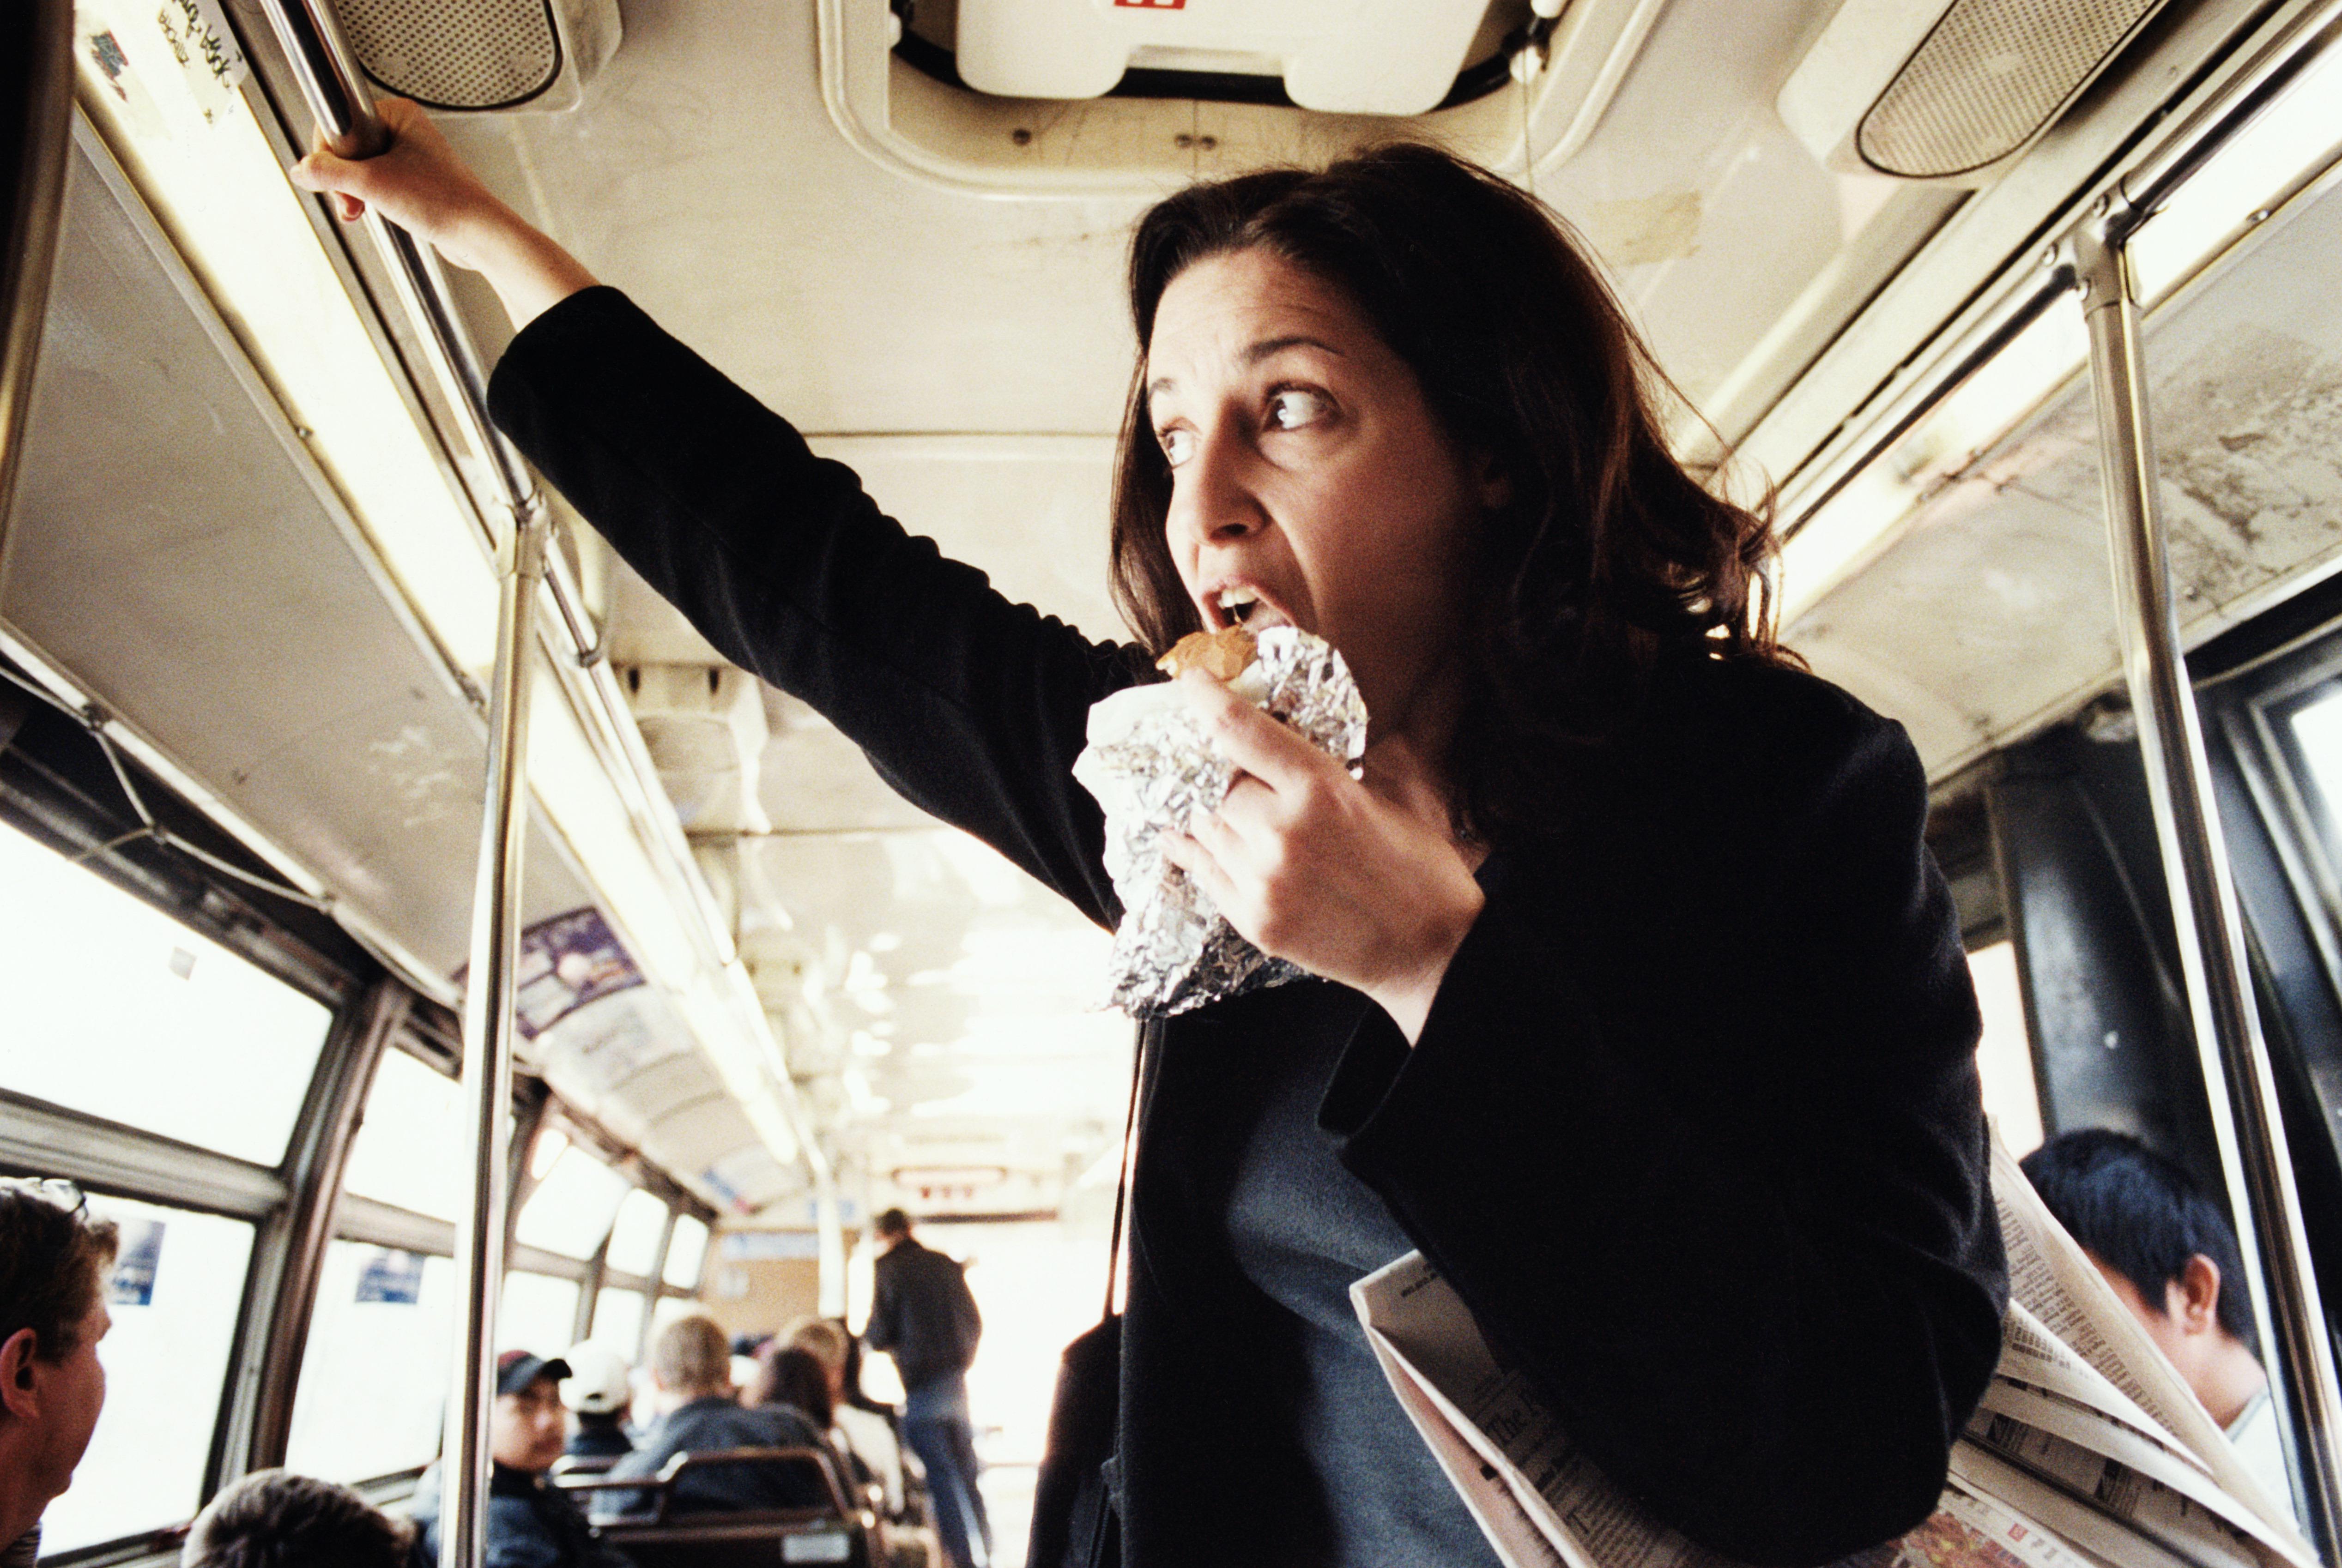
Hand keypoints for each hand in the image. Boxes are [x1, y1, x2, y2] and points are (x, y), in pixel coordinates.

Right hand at [288, 98, 594, 324]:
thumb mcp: (372, 184)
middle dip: (342, 179)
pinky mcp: (413, 182)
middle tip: (351, 201)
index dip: (330, 153)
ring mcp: (409, 157)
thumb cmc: (443, 203)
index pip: (340, 122)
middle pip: (347, 148)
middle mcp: (405, 131)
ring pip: (359, 170)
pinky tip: (376, 213)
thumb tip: (300, 169)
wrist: (479, 237)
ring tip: (363, 210)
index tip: (335, 176)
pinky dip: (370, 201)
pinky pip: (376, 185)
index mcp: (398, 114)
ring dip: (355, 193)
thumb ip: (329, 173)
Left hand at [1160, 670, 1483, 1042]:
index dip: (1206, 699)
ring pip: (1202, 825)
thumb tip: (1283, 736)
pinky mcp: (1254, 921)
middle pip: (1214, 781)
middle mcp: (1282, 832)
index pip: (1238, 730)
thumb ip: (1328, 767)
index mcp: (1321, 789)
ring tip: (1205, 797)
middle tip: (1217, 760)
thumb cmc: (1418, 870)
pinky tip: (1184, 834)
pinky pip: (1201, 872)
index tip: (1193, 684)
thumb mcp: (1384, 797)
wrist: (1435, 950)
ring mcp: (1263, 880)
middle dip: (1215, 767)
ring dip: (1203, 808)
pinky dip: (1191, 849)